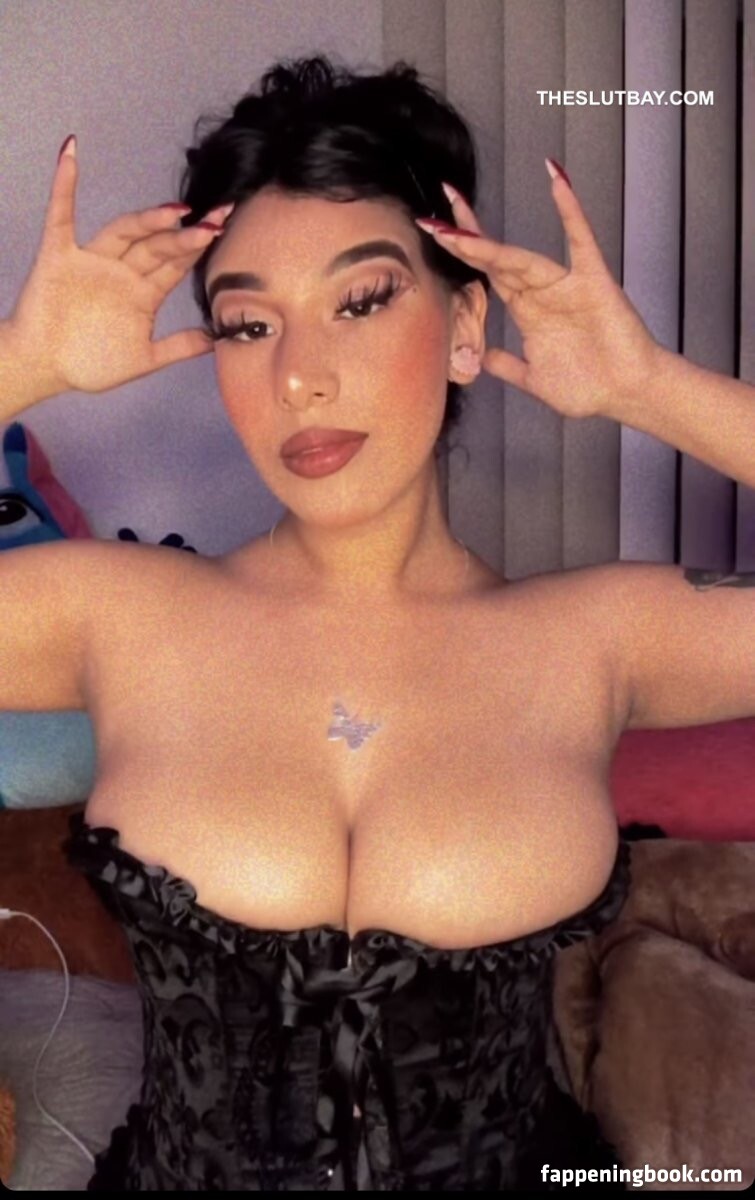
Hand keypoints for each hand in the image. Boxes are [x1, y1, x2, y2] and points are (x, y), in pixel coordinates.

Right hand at [6, 141, 231, 396]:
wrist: (44, 370)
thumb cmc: (90, 365)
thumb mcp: (144, 359)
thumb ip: (180, 346)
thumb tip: (218, 338)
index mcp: (143, 293)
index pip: (176, 264)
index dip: (199, 246)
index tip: (225, 226)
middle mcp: (122, 271)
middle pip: (158, 245)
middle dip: (187, 232)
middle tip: (218, 216)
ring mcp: (93, 261)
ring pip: (125, 231)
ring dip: (149, 218)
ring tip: (177, 210)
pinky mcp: (60, 256)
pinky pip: (61, 215)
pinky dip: (64, 184)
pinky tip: (71, 153)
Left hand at [421, 169, 663, 419]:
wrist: (626, 395)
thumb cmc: (588, 388)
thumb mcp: (533, 380)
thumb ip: (507, 365)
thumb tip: (481, 358)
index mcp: (528, 312)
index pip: (489, 274)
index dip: (464, 252)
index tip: (435, 231)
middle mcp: (542, 293)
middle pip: (497, 258)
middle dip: (465, 237)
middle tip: (436, 210)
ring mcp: (565, 285)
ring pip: (520, 257)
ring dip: (488, 242)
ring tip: (458, 217)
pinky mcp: (592, 282)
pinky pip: (581, 240)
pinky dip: (571, 210)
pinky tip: (556, 181)